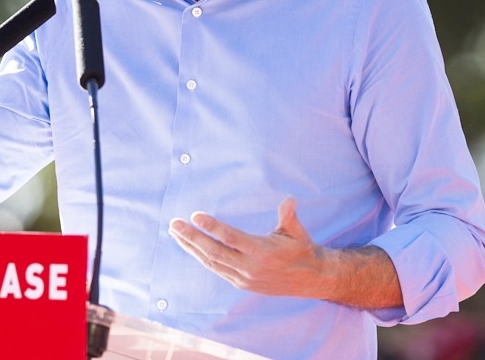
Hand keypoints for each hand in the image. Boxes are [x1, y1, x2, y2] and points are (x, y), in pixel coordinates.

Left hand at [168, 197, 327, 298]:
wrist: (310, 280)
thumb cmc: (302, 250)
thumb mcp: (297, 232)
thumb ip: (289, 216)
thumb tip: (289, 200)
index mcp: (262, 252)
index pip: (230, 238)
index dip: (211, 227)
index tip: (194, 215)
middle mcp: (250, 268)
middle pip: (213, 252)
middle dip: (191, 238)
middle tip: (174, 224)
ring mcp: (243, 278)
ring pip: (211, 262)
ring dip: (191, 248)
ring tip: (176, 234)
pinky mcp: (241, 283)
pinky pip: (217, 269)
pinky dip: (202, 257)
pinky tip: (191, 247)